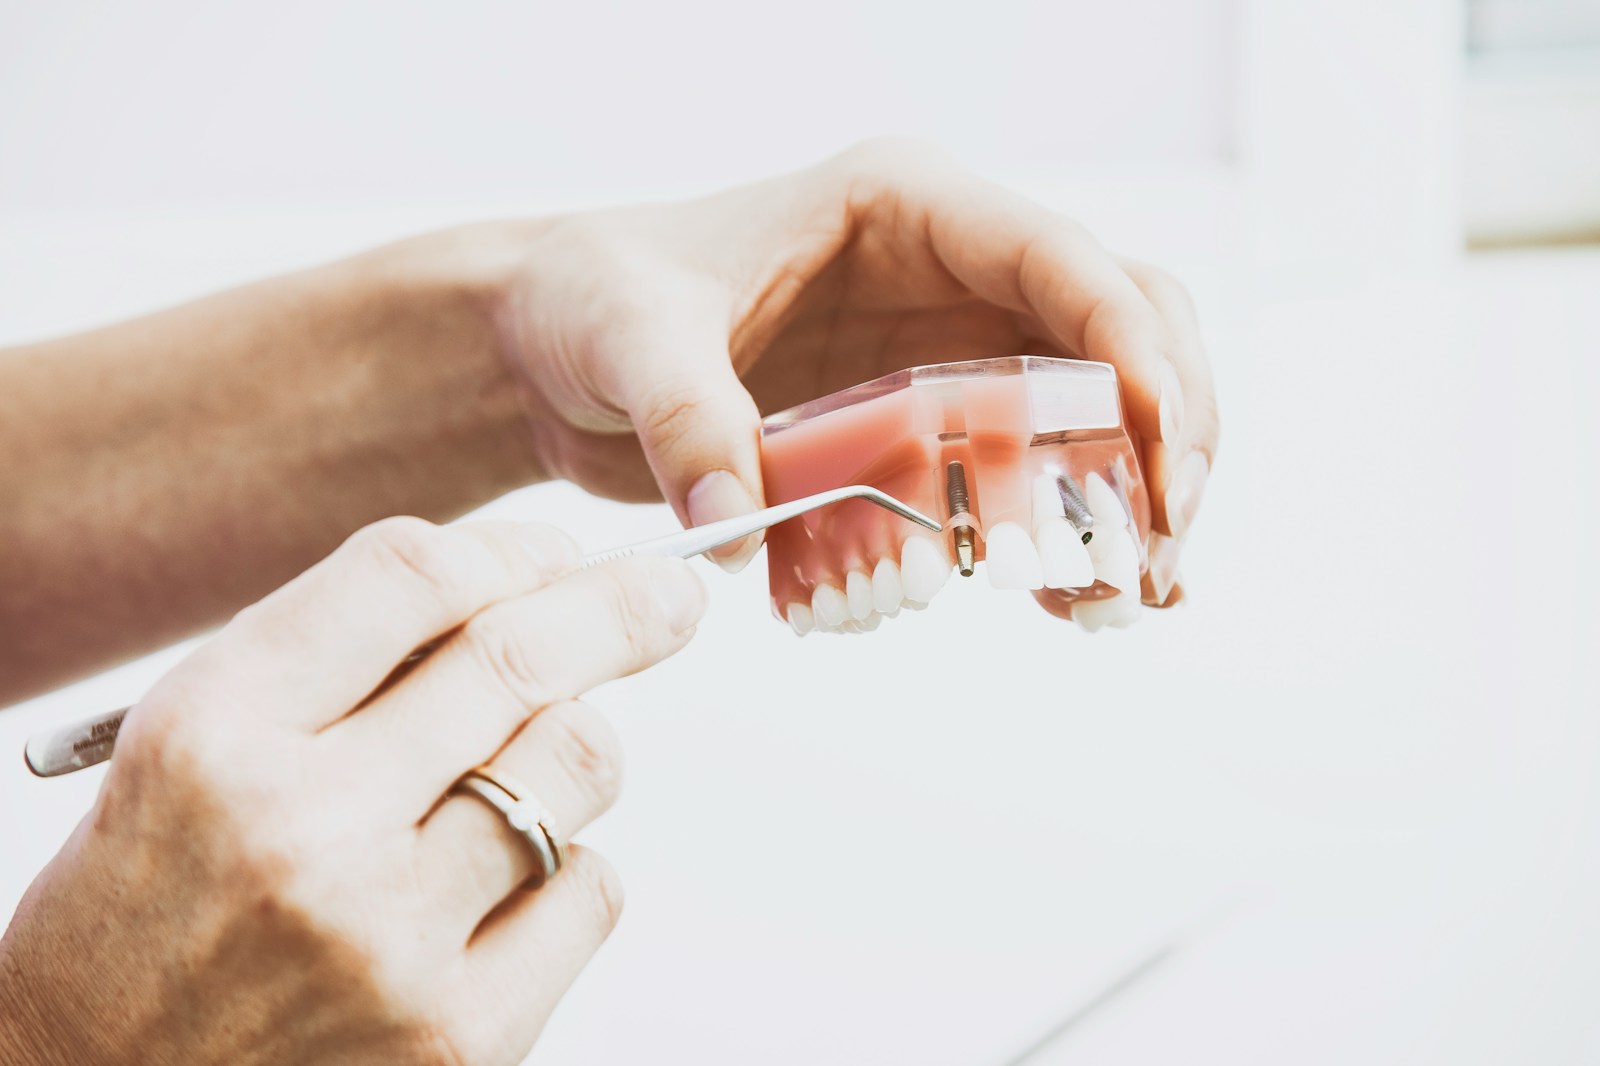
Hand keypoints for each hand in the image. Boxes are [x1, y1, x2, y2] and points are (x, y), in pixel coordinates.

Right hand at [0, 518, 705, 1064]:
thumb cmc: (150, 906)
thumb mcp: (193, 747)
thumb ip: (338, 660)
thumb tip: (523, 582)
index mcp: (215, 734)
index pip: (408, 578)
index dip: (509, 549)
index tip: (556, 554)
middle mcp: (302, 832)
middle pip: (518, 659)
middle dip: (620, 608)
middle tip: (669, 595)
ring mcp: (389, 941)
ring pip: (578, 764)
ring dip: (573, 748)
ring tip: (522, 773)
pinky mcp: (460, 1036)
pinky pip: (592, 889)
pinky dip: (569, 869)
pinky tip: (500, 890)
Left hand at [489, 138, 1216, 599]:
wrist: (553, 350)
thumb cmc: (592, 298)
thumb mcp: (628, 337)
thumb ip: (684, 419)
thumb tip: (737, 522)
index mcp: (907, 210)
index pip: (1061, 261)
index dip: (1132, 349)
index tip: (1158, 453)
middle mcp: (951, 274)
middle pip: (1121, 329)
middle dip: (1164, 433)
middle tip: (1157, 547)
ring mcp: (947, 352)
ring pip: (1096, 408)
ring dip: (1131, 498)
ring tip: (1134, 595)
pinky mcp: (924, 428)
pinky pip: (1027, 475)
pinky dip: (1063, 533)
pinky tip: (1075, 603)